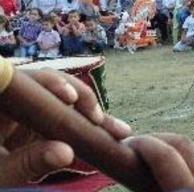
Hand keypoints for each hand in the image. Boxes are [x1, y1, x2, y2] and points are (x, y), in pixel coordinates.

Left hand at [0, 69, 131, 186]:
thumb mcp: (0, 174)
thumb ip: (28, 162)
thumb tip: (66, 152)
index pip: (21, 82)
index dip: (49, 84)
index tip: (69, 97)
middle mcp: (12, 99)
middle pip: (49, 86)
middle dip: (81, 99)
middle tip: (98, 119)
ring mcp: (28, 110)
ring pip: (64, 100)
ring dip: (92, 115)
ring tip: (118, 131)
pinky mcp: (40, 124)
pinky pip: (68, 118)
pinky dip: (89, 127)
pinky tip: (113, 134)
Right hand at [125, 133, 193, 191]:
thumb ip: (157, 191)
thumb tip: (147, 179)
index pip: (164, 155)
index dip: (143, 144)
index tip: (126, 143)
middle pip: (183, 144)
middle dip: (157, 139)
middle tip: (137, 146)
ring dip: (178, 151)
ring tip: (160, 159)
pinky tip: (190, 169)